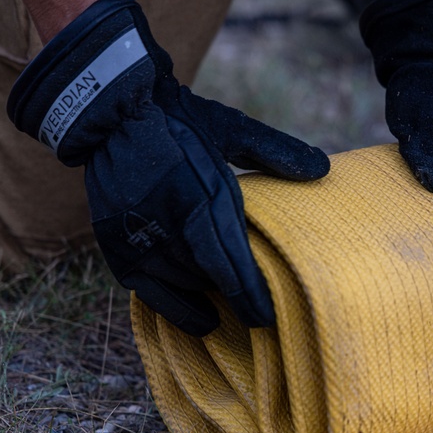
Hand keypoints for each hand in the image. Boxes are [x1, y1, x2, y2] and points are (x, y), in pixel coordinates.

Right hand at [7, 0, 329, 335]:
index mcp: (194, 191)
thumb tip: (322, 170)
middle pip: (204, 276)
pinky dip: (175, 306)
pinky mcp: (114, 244)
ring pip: (179, 284)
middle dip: (232, 297)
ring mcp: (134, 234)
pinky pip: (147, 290)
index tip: (267, 315)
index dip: (246, 292)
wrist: (110, 114)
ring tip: (233, 310)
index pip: (225, 258)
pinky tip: (201, 319)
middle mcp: (162, 218)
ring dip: (206, 298)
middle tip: (258, 314)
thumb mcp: (230, 128)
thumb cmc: (180, 122)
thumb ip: (274, 151)